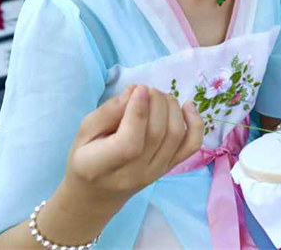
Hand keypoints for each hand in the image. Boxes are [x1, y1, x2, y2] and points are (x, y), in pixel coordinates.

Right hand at [62, 85, 203, 204]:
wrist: (99, 192)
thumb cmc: (87, 157)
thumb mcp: (84, 133)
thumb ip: (107, 112)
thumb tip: (135, 91)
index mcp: (101, 166)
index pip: (129, 142)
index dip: (138, 111)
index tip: (139, 89)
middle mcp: (134, 173)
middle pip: (157, 134)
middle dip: (156, 103)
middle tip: (146, 89)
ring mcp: (156, 172)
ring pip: (176, 135)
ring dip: (172, 107)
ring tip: (157, 96)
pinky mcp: (170, 167)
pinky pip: (192, 145)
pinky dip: (196, 123)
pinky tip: (187, 106)